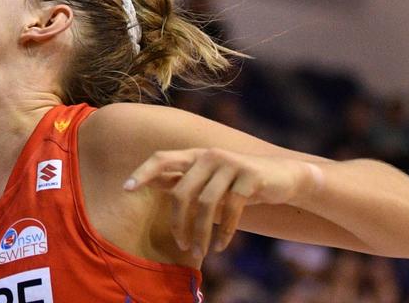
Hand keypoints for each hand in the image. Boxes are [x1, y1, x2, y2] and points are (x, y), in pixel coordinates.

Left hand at [125, 147, 320, 257]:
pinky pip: (231, 209)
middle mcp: (209, 155)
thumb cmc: (238, 182)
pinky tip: (221, 246)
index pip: (162, 158)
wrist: (283, 177)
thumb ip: (184, 180)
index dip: (143, 172)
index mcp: (195, 155)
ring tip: (200, 252)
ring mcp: (230, 164)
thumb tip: (152, 182)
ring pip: (206, 204)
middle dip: (178, 222)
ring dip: (201, 232)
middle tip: (181, 246)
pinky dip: (225, 231)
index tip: (125, 188)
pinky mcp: (249, 177)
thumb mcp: (209, 179)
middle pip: (182, 191)